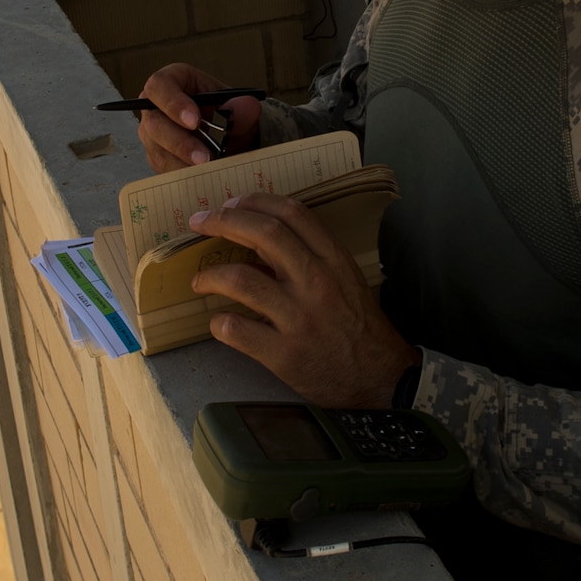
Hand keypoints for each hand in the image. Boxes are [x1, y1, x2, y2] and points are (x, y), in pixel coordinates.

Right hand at [136, 62, 261, 171]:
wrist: (232, 141)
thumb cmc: (228, 117)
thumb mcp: (240, 110)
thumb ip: (243, 109)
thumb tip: (247, 106)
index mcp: (173, 82)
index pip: (159, 85)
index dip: (172, 103)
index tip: (194, 121)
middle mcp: (156, 108)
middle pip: (154, 123)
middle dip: (180, 142)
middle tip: (204, 157)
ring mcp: (154, 136)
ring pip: (157, 151)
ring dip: (183, 164)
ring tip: (209, 171)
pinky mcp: (158, 158)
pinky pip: (164, 170)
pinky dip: (184, 176)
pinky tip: (203, 179)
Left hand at [187, 193, 416, 407]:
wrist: (381, 378)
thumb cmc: (358, 326)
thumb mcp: (344, 279)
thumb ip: (308, 257)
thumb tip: (256, 243)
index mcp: (333, 260)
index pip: (291, 213)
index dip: (253, 202)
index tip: (229, 204)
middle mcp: (317, 282)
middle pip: (263, 234)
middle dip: (222, 221)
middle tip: (199, 224)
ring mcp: (299, 318)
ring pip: (240, 279)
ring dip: (210, 275)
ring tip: (200, 281)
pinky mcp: (284, 354)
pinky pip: (236, 329)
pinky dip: (219, 322)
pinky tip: (219, 322)